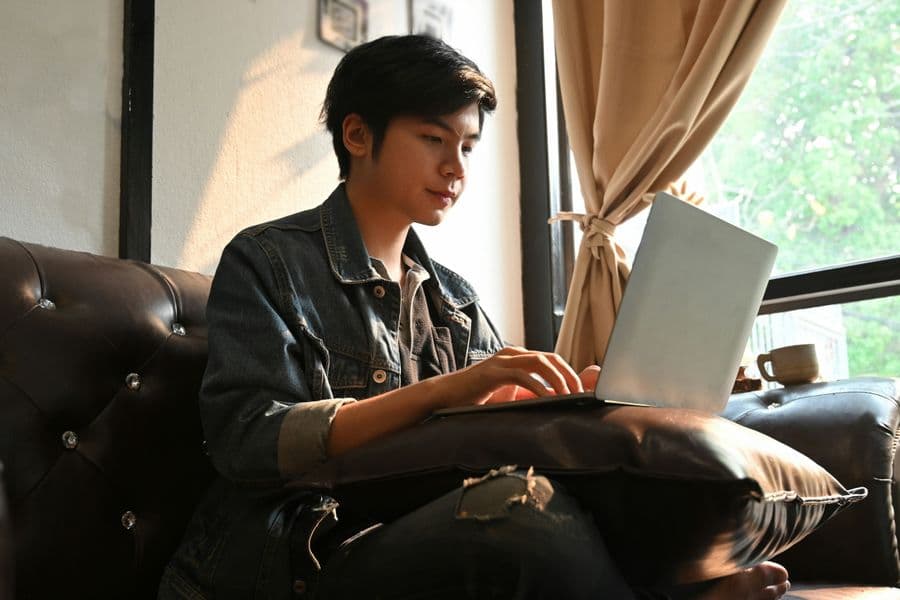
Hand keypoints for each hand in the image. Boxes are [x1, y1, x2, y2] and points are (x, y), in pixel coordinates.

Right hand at [485, 363, 600, 403]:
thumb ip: (526, 392)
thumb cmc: (476, 396)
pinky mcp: (492, 373)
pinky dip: (537, 387)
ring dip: (557, 379)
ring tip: (566, 396)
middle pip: (550, 358)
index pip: (552, 359)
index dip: (569, 373)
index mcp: (517, 357)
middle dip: (569, 375)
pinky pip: (521, 376)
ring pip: (539, 362)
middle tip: (579, 394)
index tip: (581, 390)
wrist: (446, 395)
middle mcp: (512, 354)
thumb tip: (552, 402)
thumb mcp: (507, 392)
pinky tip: (546, 398)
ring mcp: (502, 361)